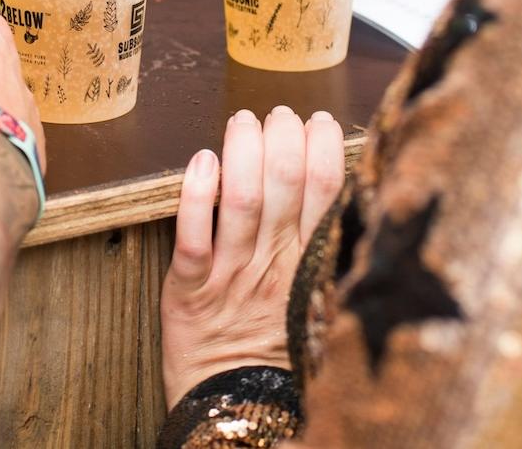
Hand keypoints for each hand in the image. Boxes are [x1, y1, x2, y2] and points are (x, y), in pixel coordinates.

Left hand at [161, 107, 344, 407]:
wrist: (235, 406)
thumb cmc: (273, 346)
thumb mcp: (314, 297)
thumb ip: (321, 247)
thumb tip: (332, 187)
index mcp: (310, 264)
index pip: (328, 191)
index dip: (325, 148)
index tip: (320, 122)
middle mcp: (275, 263)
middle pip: (286, 184)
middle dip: (283, 137)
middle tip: (278, 115)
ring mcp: (232, 274)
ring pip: (243, 200)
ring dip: (243, 150)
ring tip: (242, 122)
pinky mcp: (189, 288)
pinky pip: (193, 235)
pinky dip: (197, 194)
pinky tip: (201, 161)